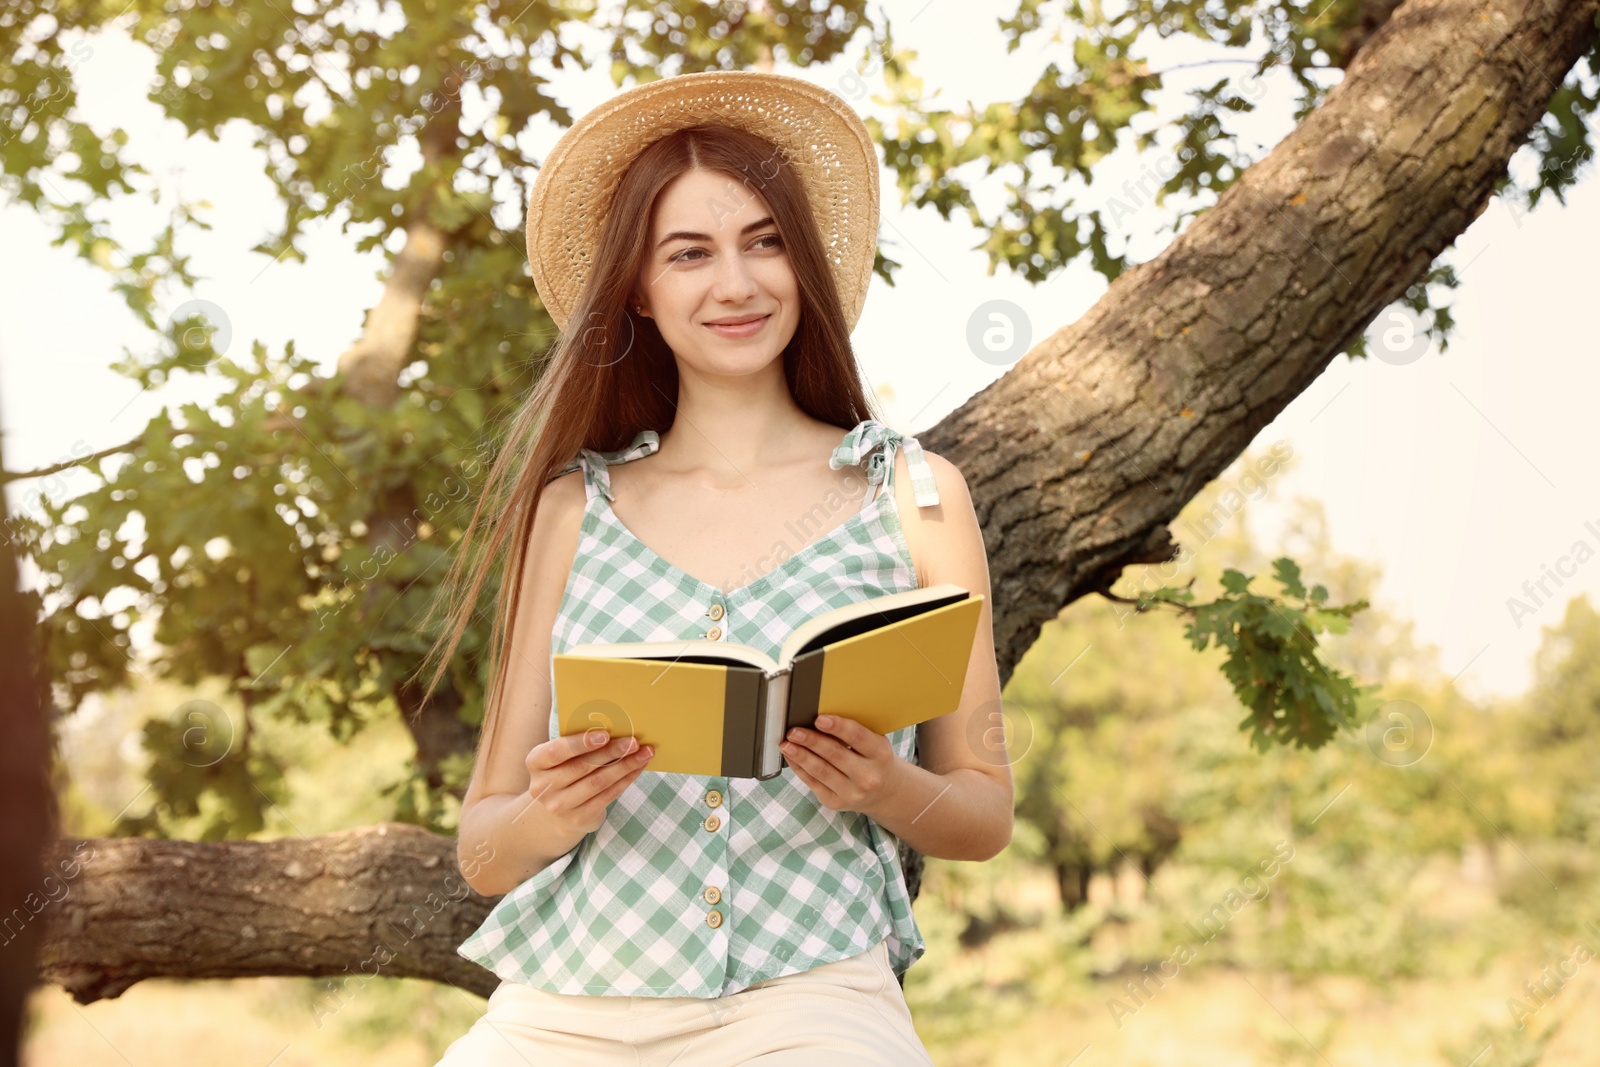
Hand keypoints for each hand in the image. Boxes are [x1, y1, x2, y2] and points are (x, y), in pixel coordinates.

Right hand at [525, 728, 654, 835]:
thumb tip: (615, 726)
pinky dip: (626, 780)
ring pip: (598, 782)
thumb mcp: (563, 754)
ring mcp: (560, 806)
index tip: (605, 734)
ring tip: (644, 753)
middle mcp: (543, 787)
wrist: (560, 806)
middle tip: (634, 741)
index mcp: (535, 762)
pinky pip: (608, 796)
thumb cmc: (566, 768)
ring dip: (625, 766)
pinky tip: (638, 768)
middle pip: (582, 767)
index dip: (580, 743)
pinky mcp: (579, 818)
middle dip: (611, 752)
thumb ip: (579, 741)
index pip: (556, 751)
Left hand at [779, 715, 899, 816]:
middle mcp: (868, 776)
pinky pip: (813, 783)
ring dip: (801, 756)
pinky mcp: (836, 803)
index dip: (838, 727)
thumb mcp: (874, 744)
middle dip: (811, 741)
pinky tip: (791, 756)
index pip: (858, 737)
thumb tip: (819, 719)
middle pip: (835, 755)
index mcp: (880, 755)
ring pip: (821, 771)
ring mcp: (852, 793)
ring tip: (787, 744)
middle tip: (794, 731)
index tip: (819, 719)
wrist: (884, 793)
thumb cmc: (874, 760)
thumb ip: (854, 733)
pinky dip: (799, 768)